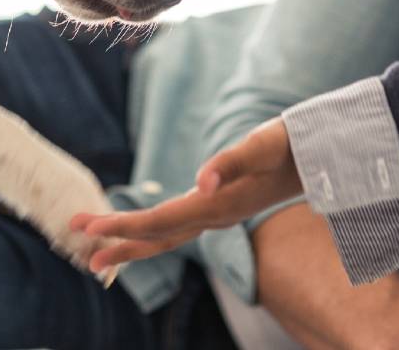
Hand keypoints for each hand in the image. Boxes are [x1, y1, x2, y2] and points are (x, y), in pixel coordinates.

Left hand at [70, 117, 301, 272]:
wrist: (320, 156)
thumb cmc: (289, 145)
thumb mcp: (262, 146)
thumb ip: (231, 162)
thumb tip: (200, 180)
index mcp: (217, 206)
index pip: (160, 222)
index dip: (122, 226)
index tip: (88, 228)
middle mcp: (214, 217)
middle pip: (157, 237)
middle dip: (116, 242)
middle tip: (78, 244)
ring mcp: (217, 216)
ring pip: (166, 238)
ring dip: (130, 244)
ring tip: (95, 252)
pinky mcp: (219, 209)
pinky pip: (176, 229)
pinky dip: (149, 234)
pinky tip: (135, 233)